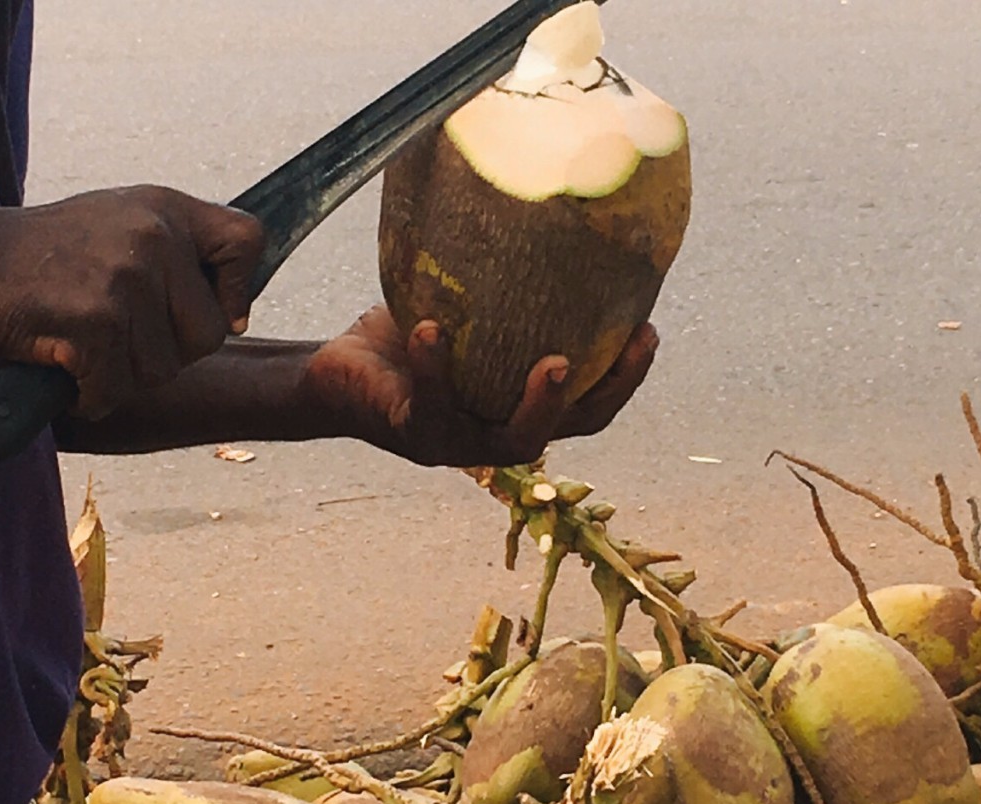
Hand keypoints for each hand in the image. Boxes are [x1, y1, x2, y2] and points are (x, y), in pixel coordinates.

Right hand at [0, 187, 265, 417]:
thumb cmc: (51, 255)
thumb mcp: (124, 224)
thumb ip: (180, 256)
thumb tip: (235, 317)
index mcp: (167, 210)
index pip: (248, 240)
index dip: (235, 289)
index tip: (209, 310)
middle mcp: (154, 237)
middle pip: (208, 335)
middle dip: (167, 352)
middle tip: (117, 335)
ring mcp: (125, 279)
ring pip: (161, 371)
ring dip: (122, 377)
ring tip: (84, 344)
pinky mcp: (95, 322)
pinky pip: (115, 389)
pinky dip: (89, 394)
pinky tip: (66, 366)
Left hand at [300, 308, 659, 467]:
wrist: (332, 371)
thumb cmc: (403, 332)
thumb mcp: (460, 304)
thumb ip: (498, 276)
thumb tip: (537, 185)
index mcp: (516, 407)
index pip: (588, 406)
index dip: (625, 378)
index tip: (648, 329)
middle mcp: (494, 434)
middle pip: (569, 428)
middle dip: (606, 391)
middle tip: (631, 344)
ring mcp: (455, 441)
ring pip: (514, 439)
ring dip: (540, 403)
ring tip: (554, 360)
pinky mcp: (410, 432)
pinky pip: (430, 402)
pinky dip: (431, 365)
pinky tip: (430, 327)